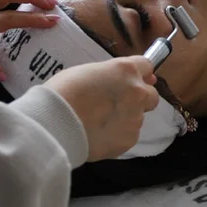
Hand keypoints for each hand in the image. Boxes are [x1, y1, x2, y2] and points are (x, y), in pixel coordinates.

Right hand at [44, 56, 159, 161]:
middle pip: (151, 95)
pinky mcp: (129, 140)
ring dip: (125, 118)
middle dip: (139, 98)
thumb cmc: (65, 91)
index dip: (139, 74)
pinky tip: (98, 134)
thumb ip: (113, 75)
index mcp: (127, 71)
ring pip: (138, 117)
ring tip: (99, 122)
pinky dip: (117, 135)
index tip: (132, 79)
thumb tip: (132, 81)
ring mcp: (135, 119)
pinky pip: (128, 135)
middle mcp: (137, 93)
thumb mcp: (89, 71)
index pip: (146, 66)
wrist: (55, 123)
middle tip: (117, 103)